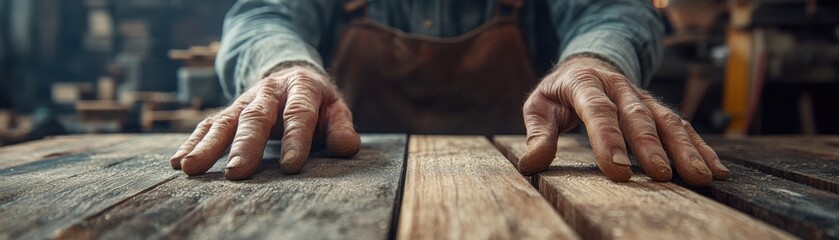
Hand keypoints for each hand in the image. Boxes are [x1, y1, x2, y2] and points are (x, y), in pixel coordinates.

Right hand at [169, 65, 360, 179]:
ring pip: (225, 121)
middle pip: (256, 117)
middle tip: (238, 173)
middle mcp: (269, 92)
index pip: (298, 114)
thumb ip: (341, 128)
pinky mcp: (229, 111)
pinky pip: (208, 125)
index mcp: (301, 88)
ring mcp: (245, 101)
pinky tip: (178, 162)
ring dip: (208, 145)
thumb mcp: (336, 110)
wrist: (292, 74)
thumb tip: (346, 147)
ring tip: (191, 168)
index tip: (291, 166)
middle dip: (246, 145)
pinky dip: (192, 142)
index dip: (295, 139)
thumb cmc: (317, 103)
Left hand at [519, 56, 728, 186]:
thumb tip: (531, 163)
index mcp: (585, 82)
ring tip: (698, 176)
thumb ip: (537, 134)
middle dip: (650, 146)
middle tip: (661, 175)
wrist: (588, 65)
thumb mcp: (539, 106)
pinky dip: (700, 147)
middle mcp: (619, 86)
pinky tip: (714, 169)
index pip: (598, 110)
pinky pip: (682, 126)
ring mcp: (642, 96)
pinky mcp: (658, 109)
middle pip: (637, 116)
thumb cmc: (559, 93)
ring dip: (684, 149)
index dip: (607, 140)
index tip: (617, 171)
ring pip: (666, 120)